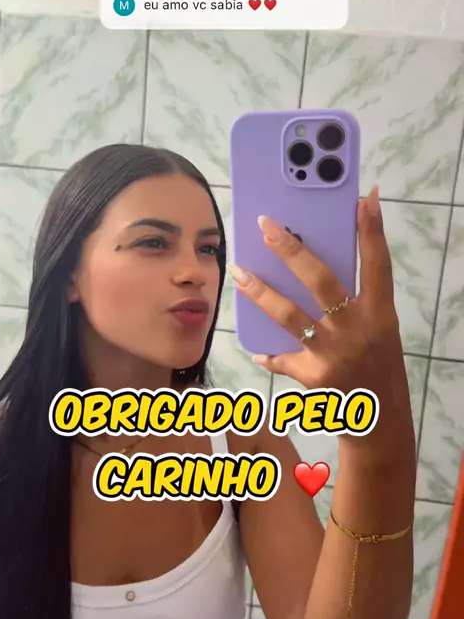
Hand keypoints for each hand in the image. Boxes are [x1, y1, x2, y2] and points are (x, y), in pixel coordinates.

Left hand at [228, 186, 414, 461]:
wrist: (380, 420)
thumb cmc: (376, 361)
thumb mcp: (378, 326)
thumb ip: (357, 297)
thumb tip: (321, 256)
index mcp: (380, 313)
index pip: (378, 265)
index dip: (372, 232)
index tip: (364, 199)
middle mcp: (359, 330)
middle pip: (322, 281)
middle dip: (291, 250)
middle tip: (266, 225)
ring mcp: (335, 354)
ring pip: (289, 315)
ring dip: (260, 292)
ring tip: (238, 271)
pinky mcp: (314, 376)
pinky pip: (282, 358)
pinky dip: (269, 353)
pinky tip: (256, 347)